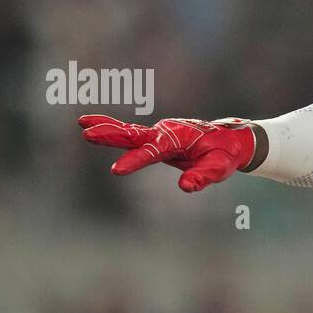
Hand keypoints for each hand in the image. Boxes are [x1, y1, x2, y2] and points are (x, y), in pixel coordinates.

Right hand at [79, 115, 255, 192]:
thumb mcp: (220, 168)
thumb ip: (203, 177)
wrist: (231, 140)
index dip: (135, 160)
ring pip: (130, 131)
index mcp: (179, 138)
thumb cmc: (225, 155)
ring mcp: (160, 133)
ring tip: (82, 125)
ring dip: (107, 128)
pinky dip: (113, 129)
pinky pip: (132, 134)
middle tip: (88, 135)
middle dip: (112, 135)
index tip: (116, 171)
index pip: (153, 151)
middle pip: (135, 135)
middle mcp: (166, 132)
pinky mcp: (157, 138)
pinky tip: (91, 126)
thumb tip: (185, 187)